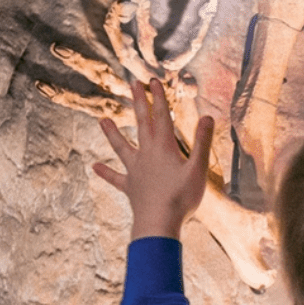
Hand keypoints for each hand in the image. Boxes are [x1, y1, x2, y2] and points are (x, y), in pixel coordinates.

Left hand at [94, 78, 214, 239]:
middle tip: (133, 84)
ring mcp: (135, 170)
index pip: (161, 117)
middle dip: (139, 103)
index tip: (153, 81)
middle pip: (141, 124)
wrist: (158, 224)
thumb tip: (208, 116)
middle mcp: (147, 155)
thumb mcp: (198, 169)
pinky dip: (106, 172)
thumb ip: (202, 142)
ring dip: (112, 133)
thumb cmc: (181, 198)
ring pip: (122, 147)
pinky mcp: (130, 186)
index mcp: (164, 148)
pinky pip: (116, 178)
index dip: (158, 98)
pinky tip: (95, 167)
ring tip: (101, 120)